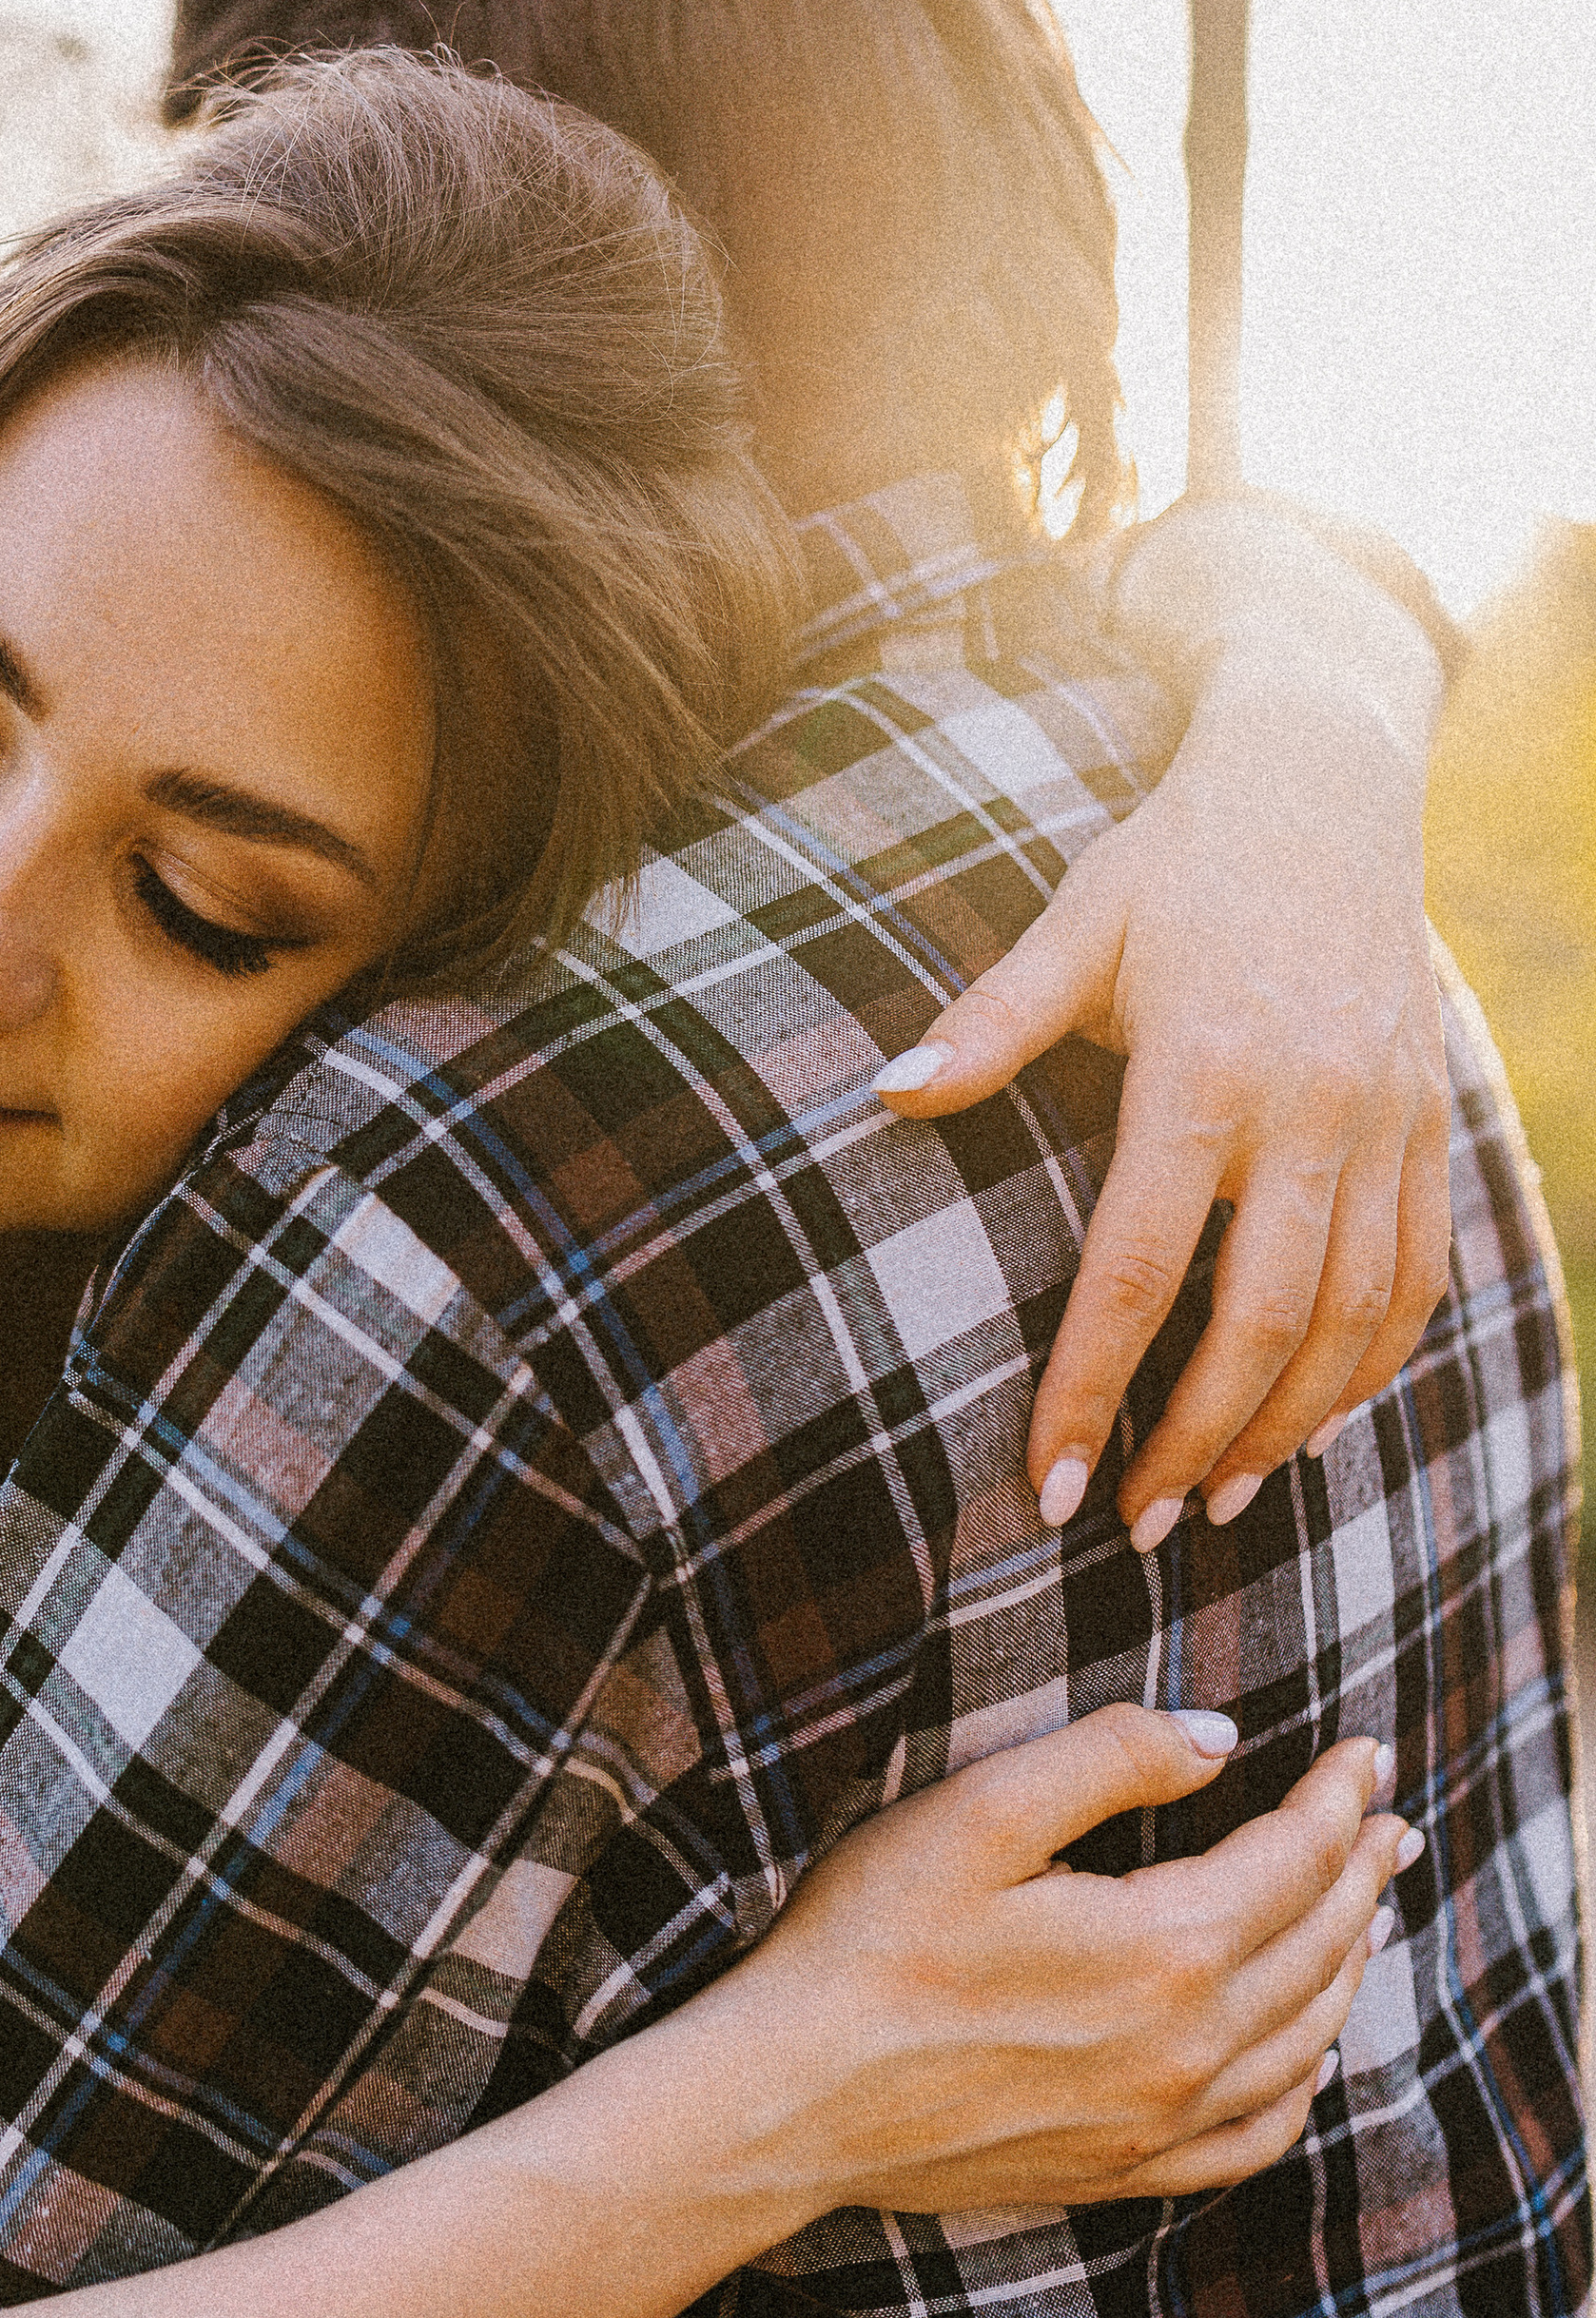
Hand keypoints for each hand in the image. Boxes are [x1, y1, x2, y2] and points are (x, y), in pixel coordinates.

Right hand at [701, 1706, 1412, 2221]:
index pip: (1296, 1858)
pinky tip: (1309, 2053)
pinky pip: (1257, 2136)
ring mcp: (1161, 2122)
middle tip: (1390, 1817)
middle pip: (1319, 1945)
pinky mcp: (1123, 2172)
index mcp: (1165, 1946)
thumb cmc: (868, 1941)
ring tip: (1364, 1911)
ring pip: (1306, 2039)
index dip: (1339, 1797)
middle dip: (1363, 1871)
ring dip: (1349, 1964)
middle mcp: (1188, 2046)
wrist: (790, 2097)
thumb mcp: (977, 1810)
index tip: (1366, 1751)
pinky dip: (1304, 2085)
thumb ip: (1109, 1759)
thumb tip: (1219, 1740)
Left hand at [877, 516, 1450, 1538]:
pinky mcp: (1429, 1125)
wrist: (1327, 783)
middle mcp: (1308, 1108)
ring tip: (1221, 1504)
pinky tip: (1318, 1425)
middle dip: (1194, 1444)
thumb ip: (992, 1023)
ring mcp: (1383, 1121)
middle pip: (1258, 1322)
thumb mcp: (1078, 923)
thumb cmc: (1177, 862)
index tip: (1051, 1488)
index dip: (1093, 1391)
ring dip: (1288, 1428)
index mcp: (1203, 1069)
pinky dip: (1374, 1367)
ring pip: (1352, 1319)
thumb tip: (887, 1095)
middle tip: (1138, 1534)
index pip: (1138, 1270)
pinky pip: (1417, 1276)